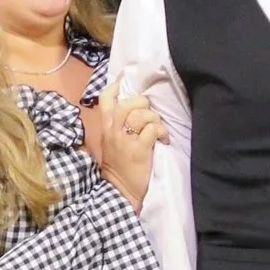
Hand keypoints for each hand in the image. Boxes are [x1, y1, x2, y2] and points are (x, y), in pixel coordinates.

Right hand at [80, 85, 166, 208]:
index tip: (125, 79)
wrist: (119, 190)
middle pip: (129, 103)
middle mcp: (113, 130)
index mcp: (105, 127)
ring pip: (143, 114)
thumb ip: (117, 126)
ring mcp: (125, 140)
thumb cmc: (117, 166)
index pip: (106, 99)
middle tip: (150, 116)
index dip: (116, 86)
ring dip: (155, 119)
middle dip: (144, 105)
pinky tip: (163, 140)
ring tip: (158, 130)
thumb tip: (134, 110)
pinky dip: (162, 133)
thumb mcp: (110, 143)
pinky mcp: (139, 149)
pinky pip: (153, 129)